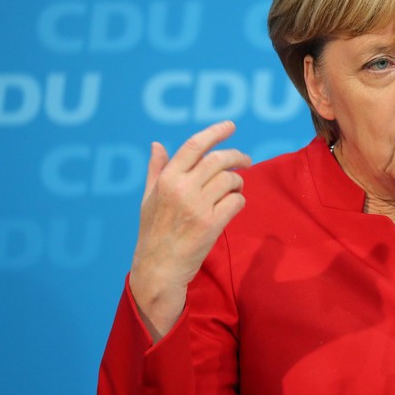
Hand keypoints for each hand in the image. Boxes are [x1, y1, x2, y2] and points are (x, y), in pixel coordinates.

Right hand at [129, 121, 250, 340]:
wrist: (158, 268)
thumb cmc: (153, 232)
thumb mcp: (148, 198)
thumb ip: (156, 170)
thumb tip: (157, 144)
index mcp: (167, 179)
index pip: (194, 145)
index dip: (215, 132)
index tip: (231, 126)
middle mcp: (182, 189)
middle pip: (219, 160)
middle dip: (237, 156)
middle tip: (246, 160)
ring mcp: (198, 206)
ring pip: (231, 180)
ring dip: (238, 183)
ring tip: (234, 190)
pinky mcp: (211, 224)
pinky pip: (237, 202)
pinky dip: (239, 201)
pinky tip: (233, 206)